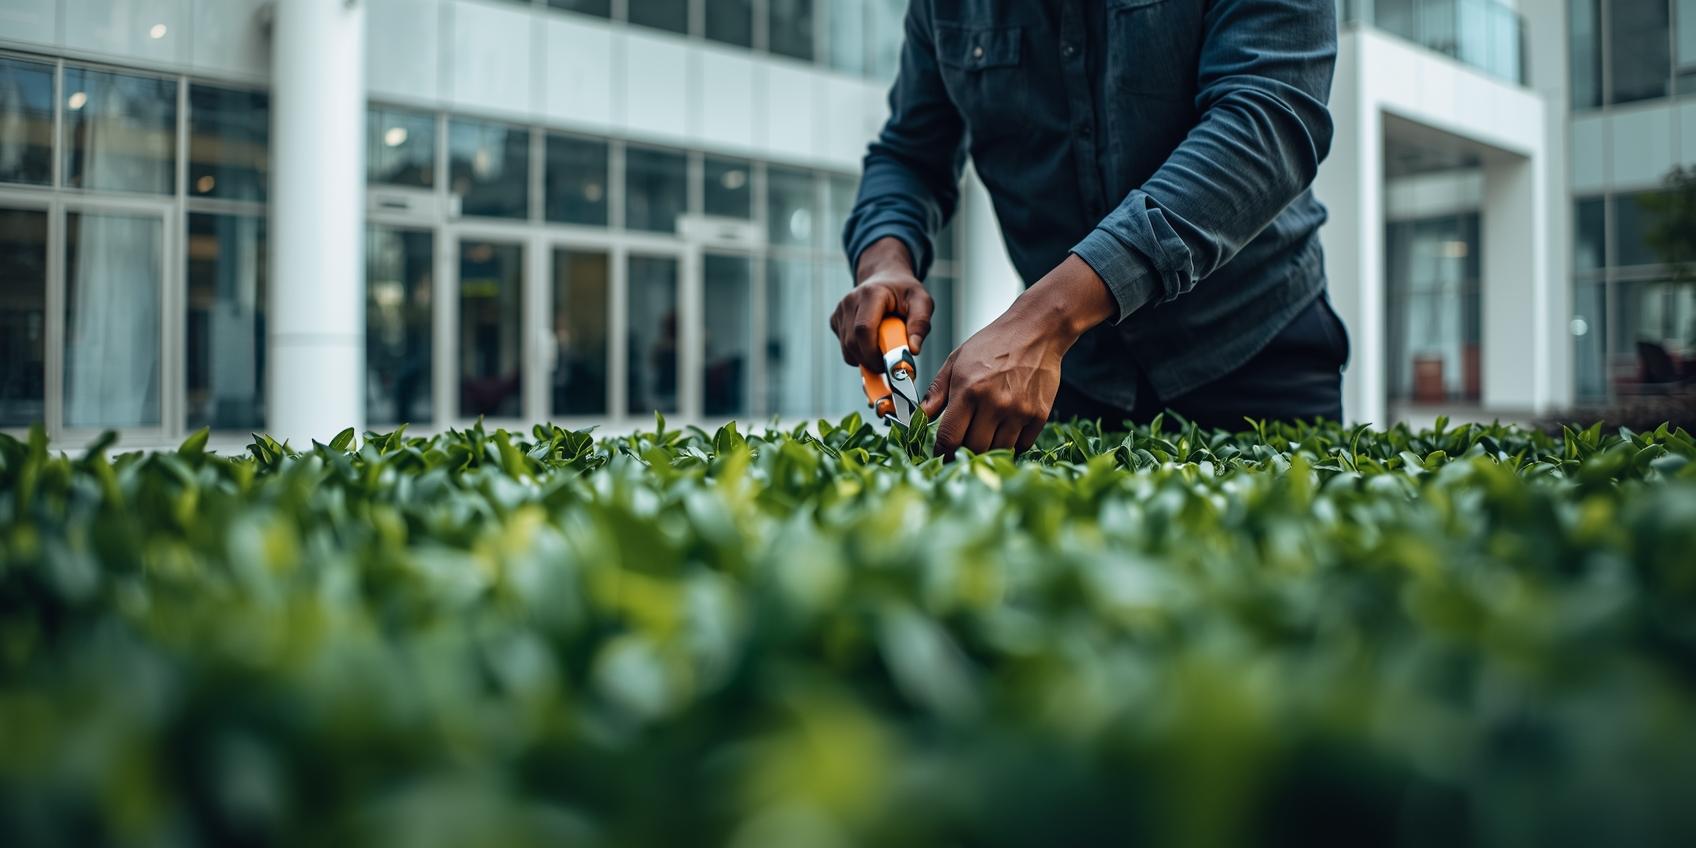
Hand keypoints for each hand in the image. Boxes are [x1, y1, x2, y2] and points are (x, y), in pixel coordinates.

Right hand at [831, 237, 934, 371]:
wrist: (886, 279)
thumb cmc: (904, 292)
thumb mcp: (922, 302)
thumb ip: (920, 324)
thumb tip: (912, 351)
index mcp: (871, 293)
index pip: (864, 329)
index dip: (873, 352)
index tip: (889, 364)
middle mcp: (850, 301)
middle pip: (852, 343)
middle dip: (870, 360)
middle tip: (889, 363)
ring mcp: (840, 311)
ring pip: (847, 349)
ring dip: (865, 359)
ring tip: (883, 350)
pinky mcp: (835, 320)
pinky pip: (844, 347)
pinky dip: (858, 354)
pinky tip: (872, 342)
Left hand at [922, 255, 1116, 457]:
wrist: (1036, 331)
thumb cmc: (993, 344)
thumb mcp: (956, 361)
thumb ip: (936, 392)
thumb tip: (920, 418)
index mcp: (969, 390)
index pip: (949, 438)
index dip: (942, 452)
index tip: (941, 454)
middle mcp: (995, 404)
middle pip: (974, 449)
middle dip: (964, 451)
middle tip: (963, 444)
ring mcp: (1019, 412)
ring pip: (998, 451)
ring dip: (988, 449)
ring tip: (985, 434)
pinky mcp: (1039, 416)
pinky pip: (1021, 446)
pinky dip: (1011, 444)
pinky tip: (1005, 429)